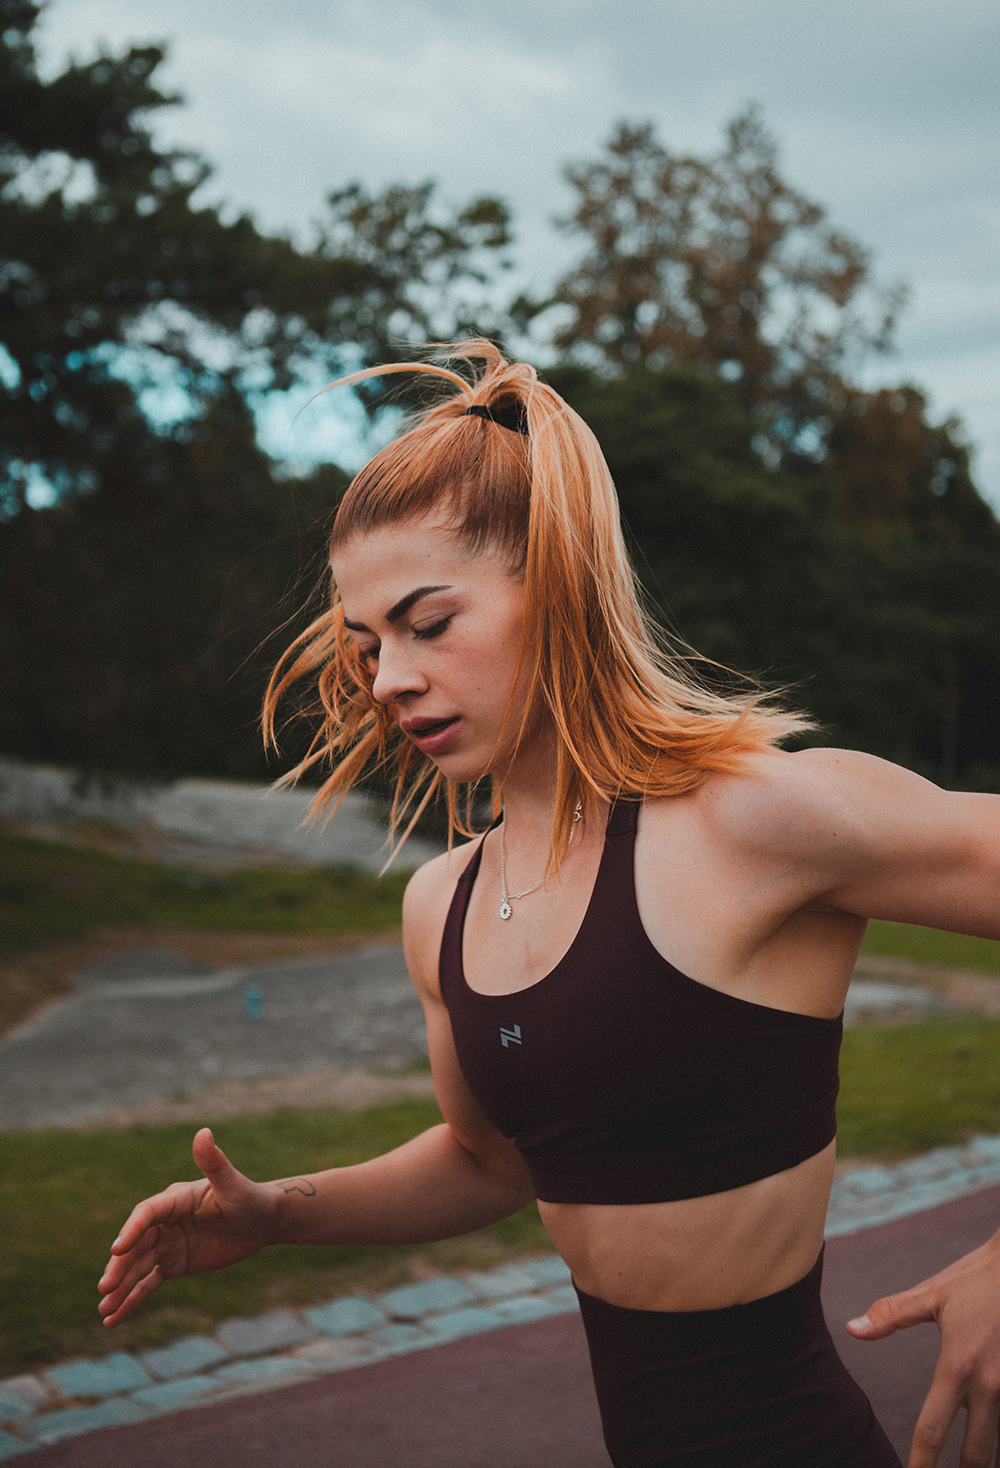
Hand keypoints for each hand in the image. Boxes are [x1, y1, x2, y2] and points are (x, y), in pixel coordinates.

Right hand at [98, 1128, 276, 1327]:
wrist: (262, 1222)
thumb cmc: (249, 1197)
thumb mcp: (232, 1184)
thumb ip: (214, 1163)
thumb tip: (203, 1132)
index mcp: (174, 1199)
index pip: (147, 1214)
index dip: (132, 1230)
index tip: (118, 1249)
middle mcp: (165, 1222)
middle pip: (135, 1245)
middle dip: (119, 1267)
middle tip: (104, 1288)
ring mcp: (166, 1244)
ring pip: (137, 1268)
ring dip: (119, 1288)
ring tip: (103, 1311)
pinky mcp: (172, 1265)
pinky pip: (147, 1284)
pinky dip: (131, 1300)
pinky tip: (113, 1319)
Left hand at [846, 1234, 999, 1466]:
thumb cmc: (977, 1278)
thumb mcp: (932, 1293)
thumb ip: (891, 1315)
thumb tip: (851, 1329)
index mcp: (958, 1366)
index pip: (932, 1429)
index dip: (920, 1463)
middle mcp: (990, 1384)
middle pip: (975, 1454)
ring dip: (984, 1458)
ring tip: (970, 1464)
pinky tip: (992, 1441)